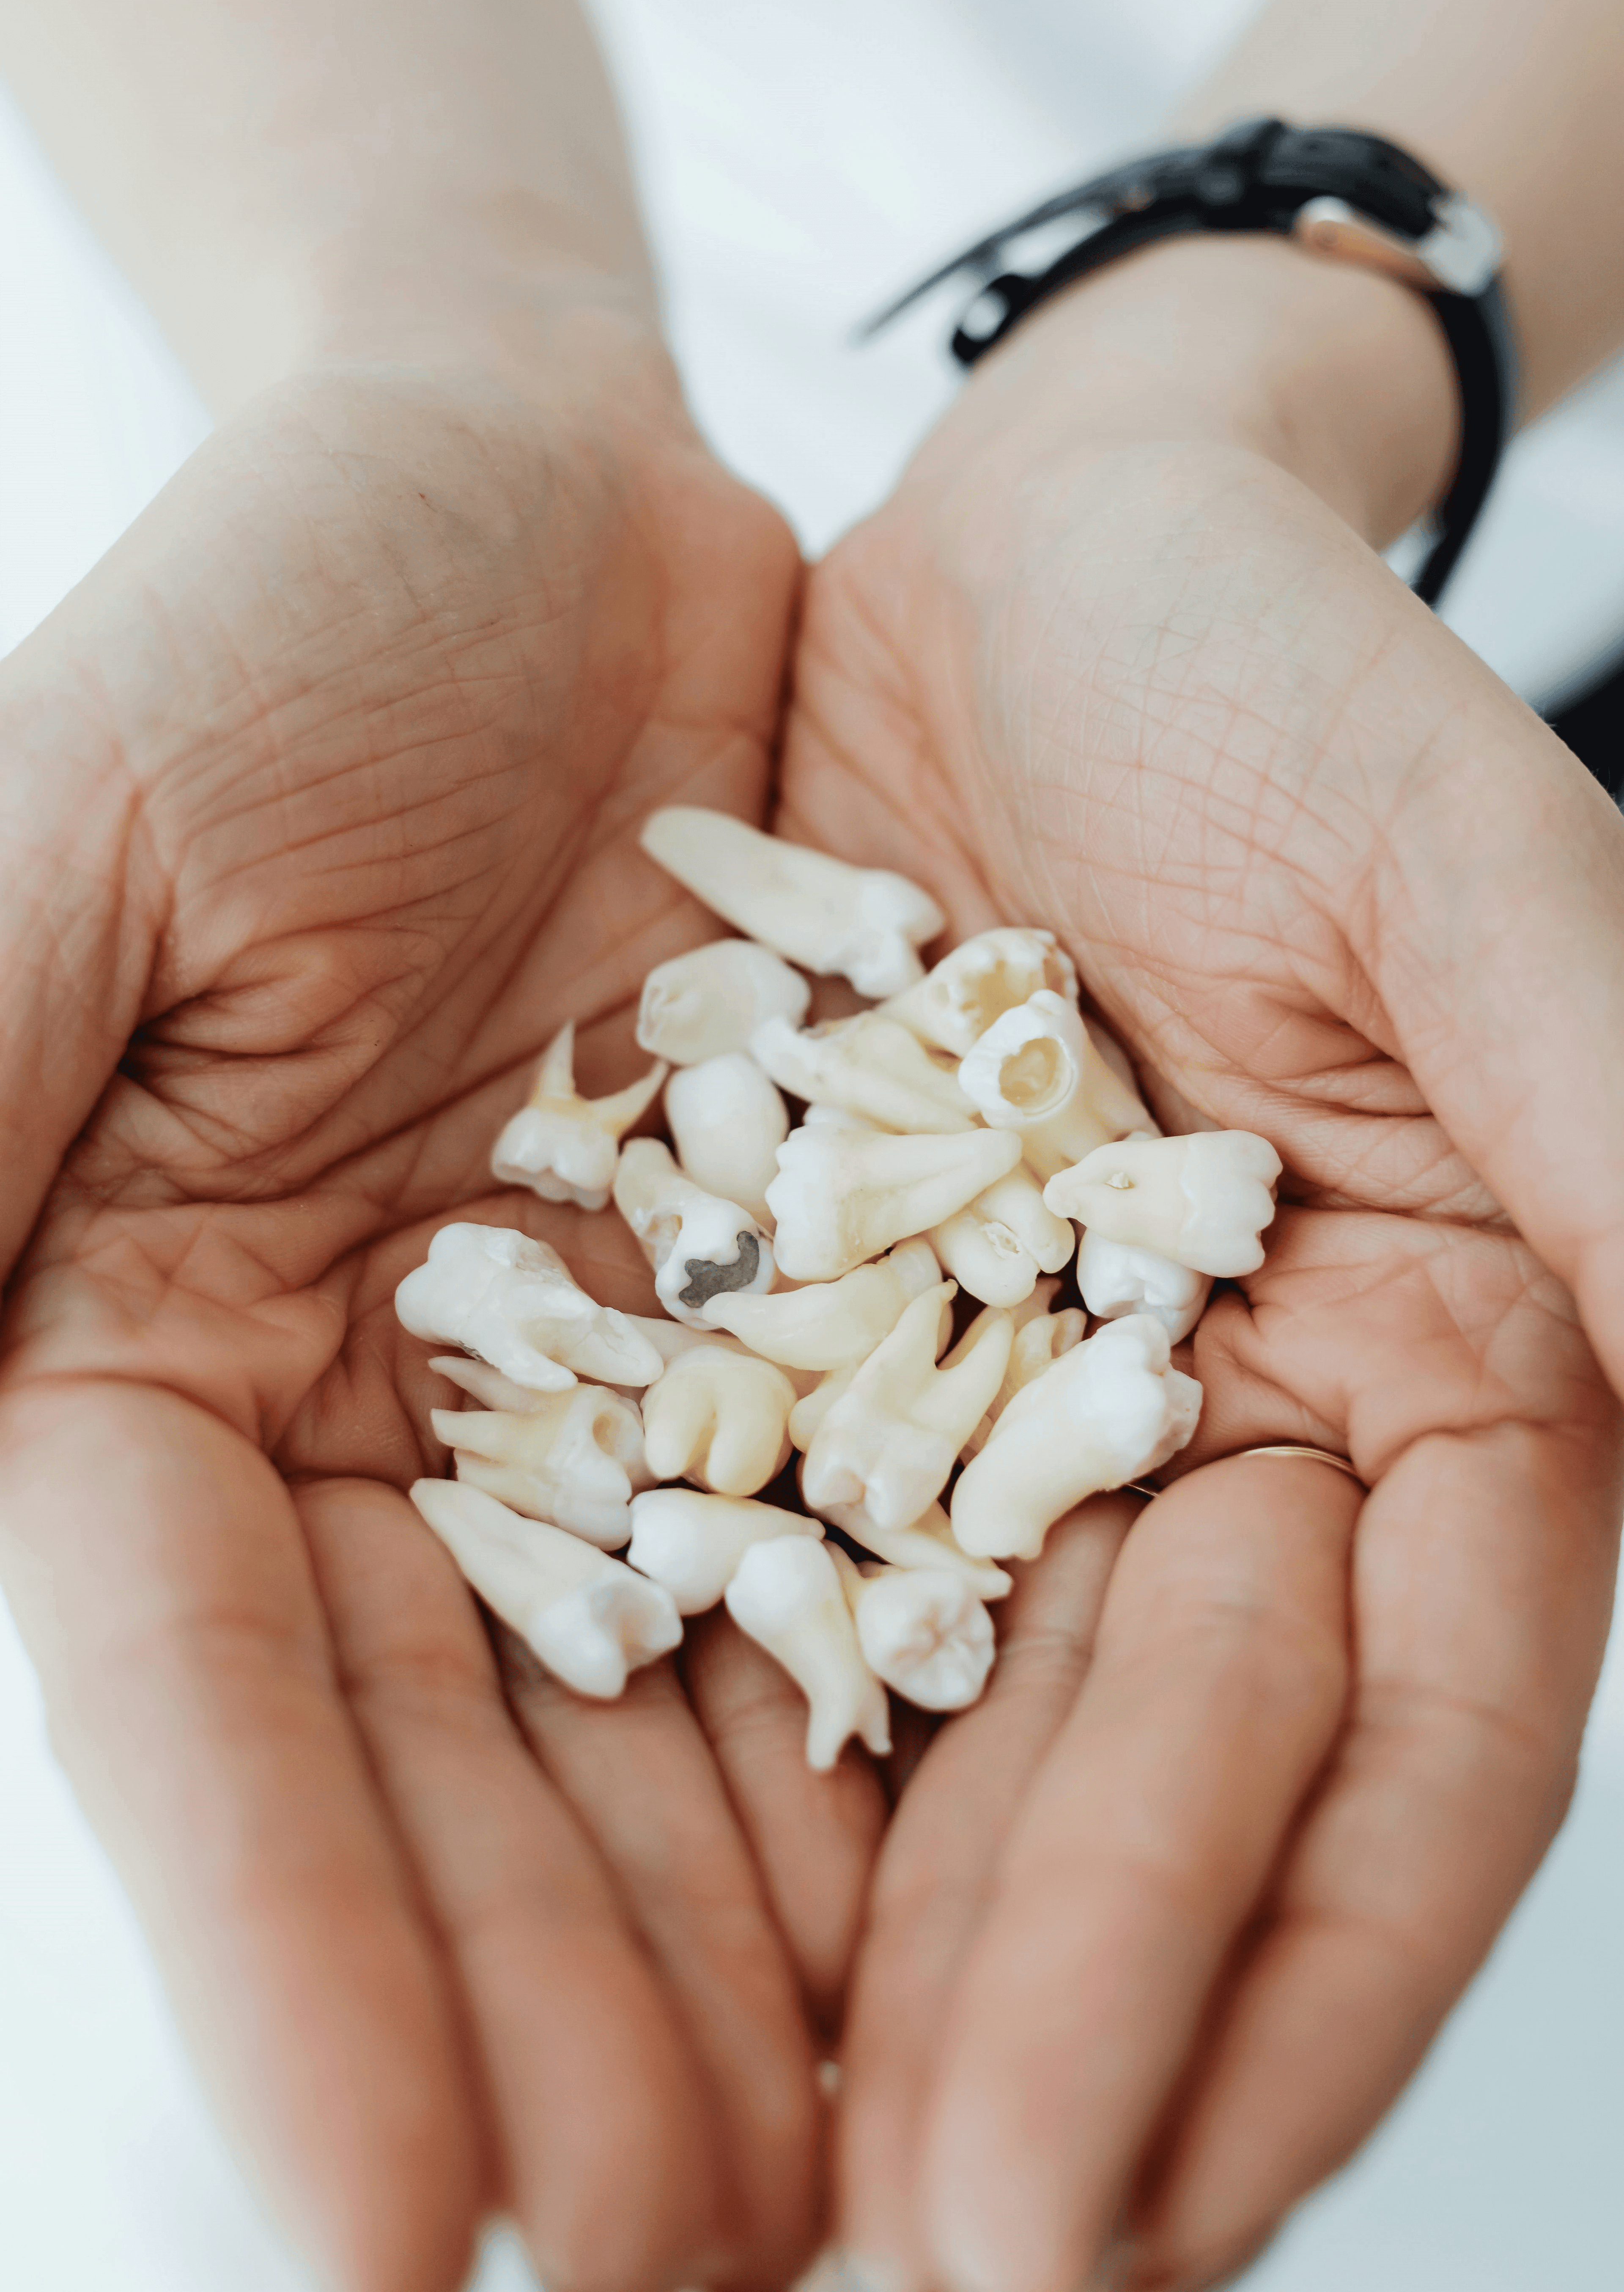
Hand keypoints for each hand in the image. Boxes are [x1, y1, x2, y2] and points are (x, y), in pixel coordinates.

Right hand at [0, 328, 885, 2291]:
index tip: (396, 2223)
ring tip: (860, 2191)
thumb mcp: (53, 856)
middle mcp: (358, 1421)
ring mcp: (585, 1377)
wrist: (520, 500)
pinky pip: (856, 1526)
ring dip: (746, 1944)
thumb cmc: (262, 623)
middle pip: (455, 1763)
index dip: (284, 1951)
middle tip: (695, 2258)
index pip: (201, 1702)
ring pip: (667, 1707)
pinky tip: (989, 1907)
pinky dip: (909, 1711)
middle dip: (556, 2008)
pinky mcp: (778, 1294)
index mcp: (130, 1359)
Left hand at [781, 240, 1623, 2291]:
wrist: (1055, 553)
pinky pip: (767, 1567)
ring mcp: (1011, 1404)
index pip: (1400, 1748)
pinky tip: (636, 1932)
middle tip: (919, 2274)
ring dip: (879, 1981)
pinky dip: (717, 1754)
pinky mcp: (823, 1324)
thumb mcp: (1462, 863)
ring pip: (958, 1742)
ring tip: (755, 2203)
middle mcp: (1226, 1444)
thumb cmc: (1285, 669)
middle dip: (1062, 2037)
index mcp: (1442, 1379)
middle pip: (1158, 1791)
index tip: (1141, 2201)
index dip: (1298, 1978)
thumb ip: (1603, 1094)